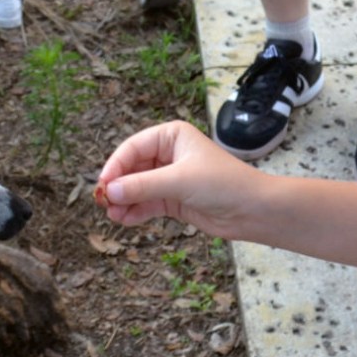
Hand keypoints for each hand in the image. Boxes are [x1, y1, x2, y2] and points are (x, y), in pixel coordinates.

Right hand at [94, 121, 264, 236]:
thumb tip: (109, 190)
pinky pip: (147, 203)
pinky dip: (135, 211)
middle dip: (118, 185)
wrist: (253, 210)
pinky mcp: (174, 200)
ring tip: (112, 215)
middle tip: (103, 202)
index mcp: (171, 136)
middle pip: (132, 168)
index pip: (133, 147)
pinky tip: (124, 220)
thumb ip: (142, 186)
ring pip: (138, 188)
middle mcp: (169, 154)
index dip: (115, 165)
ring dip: (124, 200)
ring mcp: (171, 178)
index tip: (103, 184)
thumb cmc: (223, 184)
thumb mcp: (179, 181)